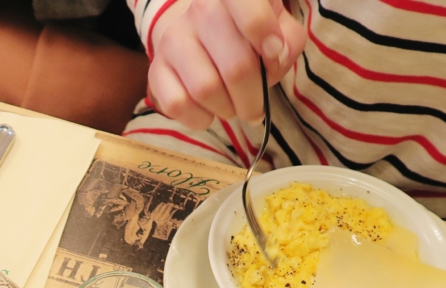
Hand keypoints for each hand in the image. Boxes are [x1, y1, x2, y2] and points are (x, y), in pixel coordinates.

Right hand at [147, 0, 305, 128]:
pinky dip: (199, 119)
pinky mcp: (156, 69)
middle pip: (236, 67)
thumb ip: (288, 40)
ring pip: (206, 90)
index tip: (273, 56)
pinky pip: (177, 104)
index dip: (267, 38)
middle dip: (253, 98)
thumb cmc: (245, 33)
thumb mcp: (278, 26)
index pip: (250, 11)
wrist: (199, 32)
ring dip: (227, 110)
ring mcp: (174, 39)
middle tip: (256, 108)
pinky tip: (208, 113)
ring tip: (231, 107)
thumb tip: (274, 57)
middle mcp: (199, 10)